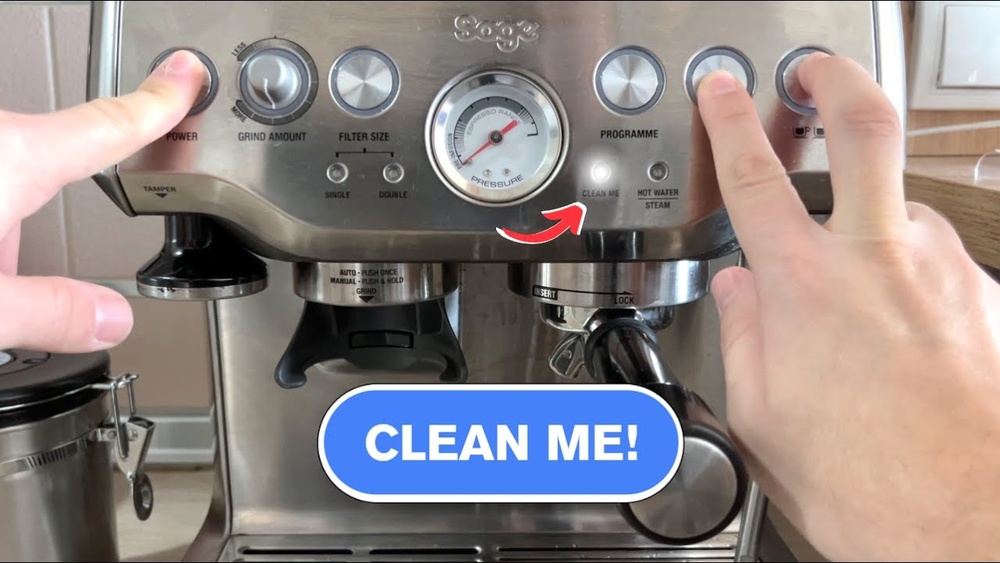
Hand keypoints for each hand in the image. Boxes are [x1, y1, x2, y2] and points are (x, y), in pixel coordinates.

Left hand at [0, 50, 203, 352]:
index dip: (159, 102)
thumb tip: (109, 318)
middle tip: (31, 250)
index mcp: (9, 161)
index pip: (109, 125)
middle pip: (51, 150)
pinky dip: (0, 211)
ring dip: (8, 214)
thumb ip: (53, 311)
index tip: (184, 76)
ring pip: (12, 165)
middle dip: (56, 192)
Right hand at [697, 55, 999, 559]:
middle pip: (865, 127)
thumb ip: (742, 333)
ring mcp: (944, 274)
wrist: (968, 527)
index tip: (724, 89)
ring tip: (854, 283)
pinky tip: (898, 332)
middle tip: (815, 73)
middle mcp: (880, 263)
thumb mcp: (760, 415)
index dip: (731, 119)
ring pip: (903, 207)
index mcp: (805, 288)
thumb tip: (740, 290)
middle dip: (834, 81)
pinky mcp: (988, 300)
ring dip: (873, 220)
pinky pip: (937, 263)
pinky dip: (908, 278)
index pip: (755, 174)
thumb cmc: (866, 483)